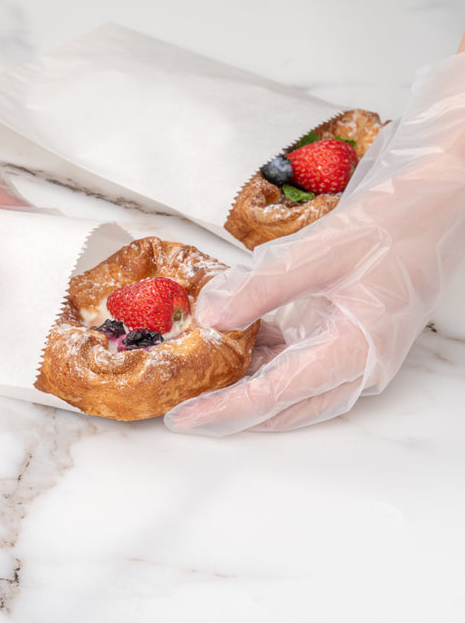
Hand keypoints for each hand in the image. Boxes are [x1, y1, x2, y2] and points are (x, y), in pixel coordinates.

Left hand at [166, 53, 464, 434]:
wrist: (439, 203)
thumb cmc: (394, 223)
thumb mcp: (319, 251)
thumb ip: (262, 288)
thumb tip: (212, 318)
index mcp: (355, 350)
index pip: (276, 394)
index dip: (225, 410)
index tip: (185, 418)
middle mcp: (360, 366)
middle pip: (285, 408)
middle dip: (232, 413)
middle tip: (184, 412)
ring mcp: (358, 356)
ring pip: (294, 393)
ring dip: (249, 390)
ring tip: (201, 383)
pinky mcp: (351, 339)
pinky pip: (303, 365)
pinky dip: (266, 364)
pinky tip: (236, 348)